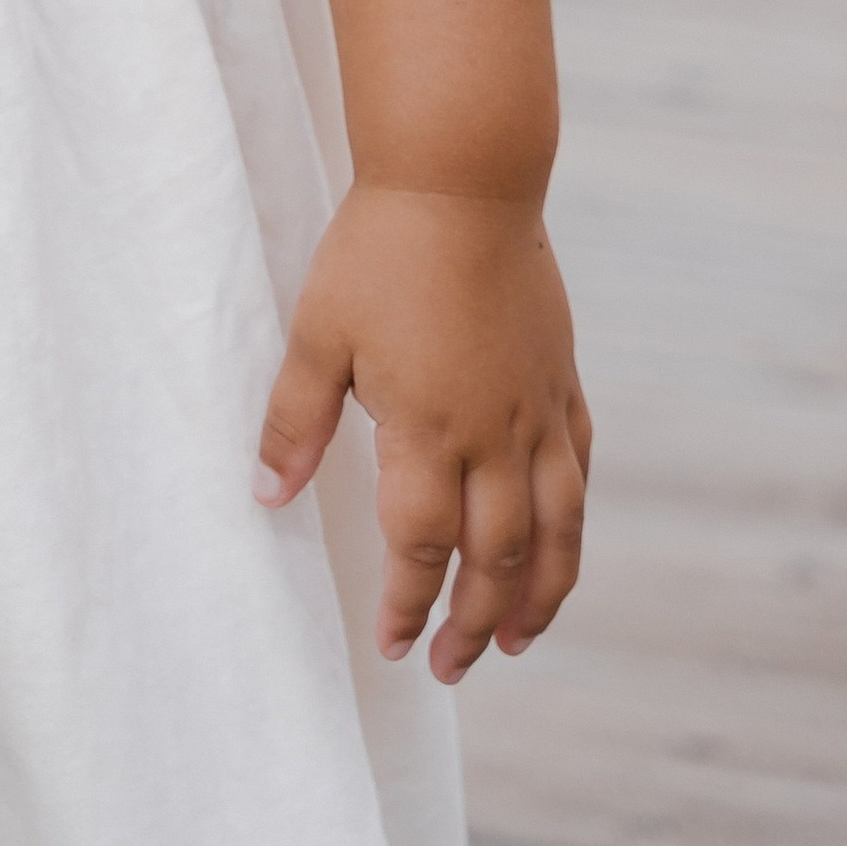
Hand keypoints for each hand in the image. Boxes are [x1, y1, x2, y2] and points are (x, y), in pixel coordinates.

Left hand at [254, 181, 589, 683]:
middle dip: (473, 624)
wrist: (462, 179)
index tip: (392, 643)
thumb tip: (267, 497)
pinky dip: (570, 522)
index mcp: (427, 428)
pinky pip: (579, 470)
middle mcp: (494, 433)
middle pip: (496, 558)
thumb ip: (294, 421)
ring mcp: (538, 408)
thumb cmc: (379, 251)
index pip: (421, 547)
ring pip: (556, 529)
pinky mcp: (562, 380)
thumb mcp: (317, 333)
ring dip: (539, 595)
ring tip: (520, 641)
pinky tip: (556, 545)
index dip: (406, 603)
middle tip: (448, 666)